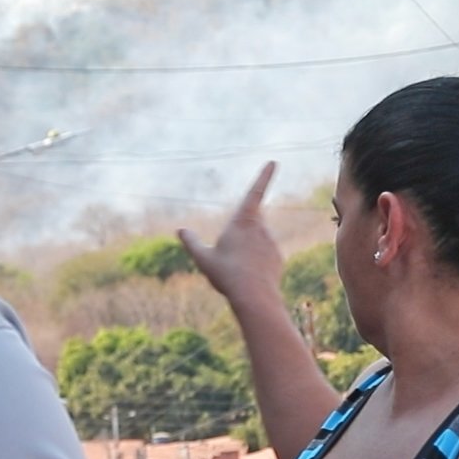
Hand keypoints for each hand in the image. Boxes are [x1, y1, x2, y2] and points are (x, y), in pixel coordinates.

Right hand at [179, 163, 283, 311]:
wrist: (254, 296)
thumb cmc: (227, 274)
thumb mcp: (203, 258)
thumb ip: (192, 242)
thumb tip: (181, 230)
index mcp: (243, 220)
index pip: (255, 192)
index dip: (264, 176)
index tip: (274, 161)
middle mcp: (260, 227)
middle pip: (249, 222)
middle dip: (241, 232)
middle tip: (231, 253)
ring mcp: (271, 242)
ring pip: (256, 240)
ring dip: (247, 250)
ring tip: (237, 270)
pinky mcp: (278, 257)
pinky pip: (264, 255)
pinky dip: (256, 262)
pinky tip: (248, 278)